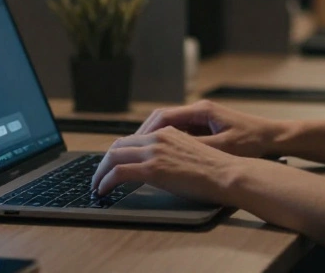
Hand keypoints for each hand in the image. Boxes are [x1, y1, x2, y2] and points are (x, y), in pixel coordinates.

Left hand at [90, 126, 248, 203]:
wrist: (228, 174)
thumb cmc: (217, 170)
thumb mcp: (191, 154)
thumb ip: (172, 154)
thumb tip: (160, 168)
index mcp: (168, 132)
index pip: (133, 139)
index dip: (118, 152)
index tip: (111, 165)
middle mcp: (158, 137)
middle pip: (119, 145)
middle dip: (104, 162)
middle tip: (99, 176)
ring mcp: (154, 151)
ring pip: (114, 156)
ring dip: (101, 172)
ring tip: (96, 186)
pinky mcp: (152, 168)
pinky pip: (118, 172)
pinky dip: (105, 181)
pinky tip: (102, 191)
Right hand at [133, 100, 286, 158]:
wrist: (274, 138)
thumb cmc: (252, 141)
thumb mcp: (223, 147)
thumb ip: (196, 146)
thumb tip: (168, 149)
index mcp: (201, 111)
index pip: (163, 116)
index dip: (145, 132)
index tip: (131, 145)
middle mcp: (199, 110)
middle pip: (162, 119)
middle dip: (143, 134)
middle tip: (127, 151)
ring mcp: (202, 118)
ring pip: (169, 125)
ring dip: (154, 138)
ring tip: (139, 155)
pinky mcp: (207, 126)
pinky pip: (180, 132)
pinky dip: (167, 142)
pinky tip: (161, 156)